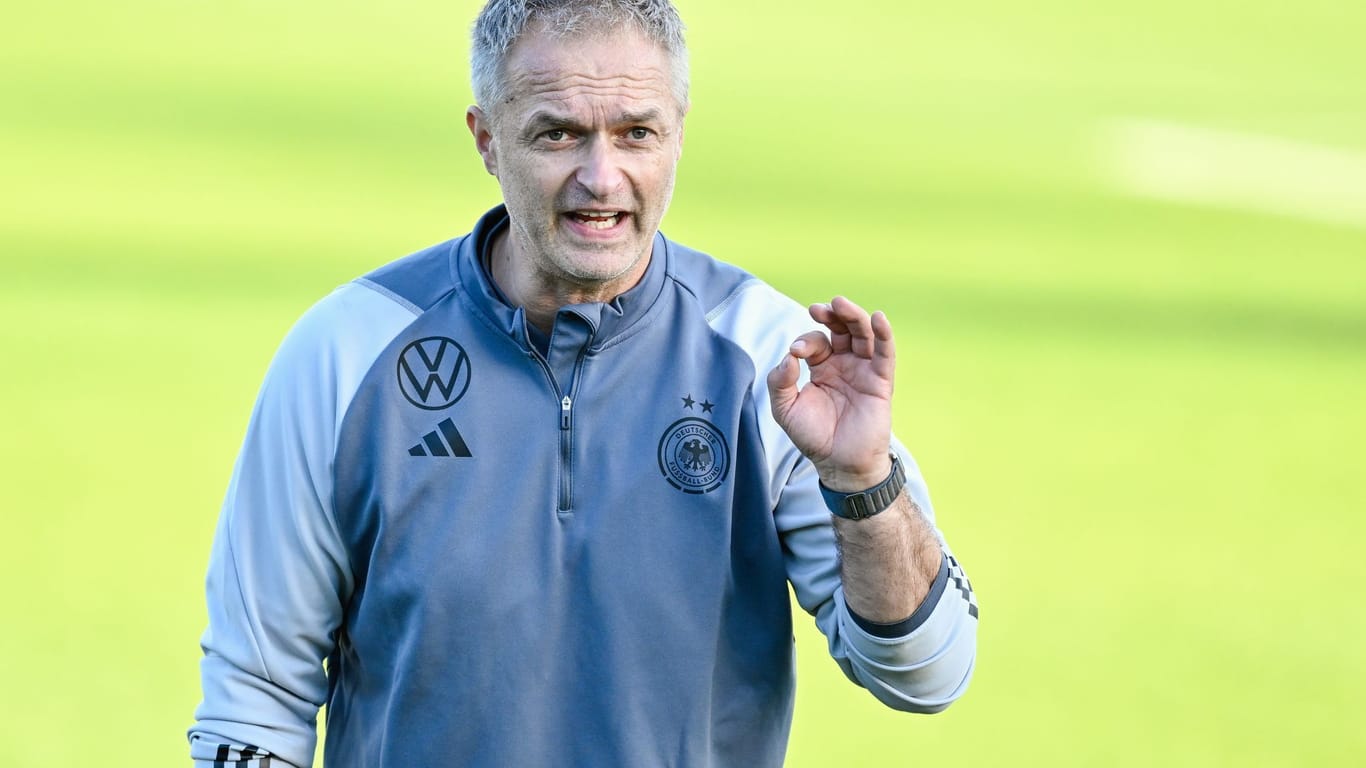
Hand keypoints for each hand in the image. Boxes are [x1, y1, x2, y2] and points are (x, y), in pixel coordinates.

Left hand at [766, 296, 894, 490]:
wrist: (839, 464)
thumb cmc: (813, 437)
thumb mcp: (785, 409)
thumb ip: (779, 382)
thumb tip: (788, 357)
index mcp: (821, 367)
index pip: (815, 342)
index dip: (805, 342)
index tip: (796, 353)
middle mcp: (844, 364)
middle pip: (841, 329)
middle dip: (831, 315)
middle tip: (819, 308)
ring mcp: (863, 371)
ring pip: (862, 335)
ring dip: (853, 316)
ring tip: (840, 304)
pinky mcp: (881, 382)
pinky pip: (885, 354)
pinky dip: (884, 334)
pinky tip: (878, 318)